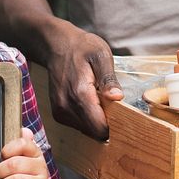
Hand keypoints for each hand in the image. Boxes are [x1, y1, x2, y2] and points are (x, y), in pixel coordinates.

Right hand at [45, 23, 122, 139]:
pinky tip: (89, 102)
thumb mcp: (101, 55)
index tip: (122, 114)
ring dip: (96, 121)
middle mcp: (66, 106)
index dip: (114, 125)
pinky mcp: (57, 113)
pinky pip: (78, 126)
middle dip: (106, 123)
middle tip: (111, 104)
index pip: (99, 127)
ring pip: (86, 131)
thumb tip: (118, 97)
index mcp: (80, 93)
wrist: (57, 46)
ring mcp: (60, 111)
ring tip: (99, 99)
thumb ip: (108, 78)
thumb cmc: (82, 48)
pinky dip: (87, 119)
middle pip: (94, 132)